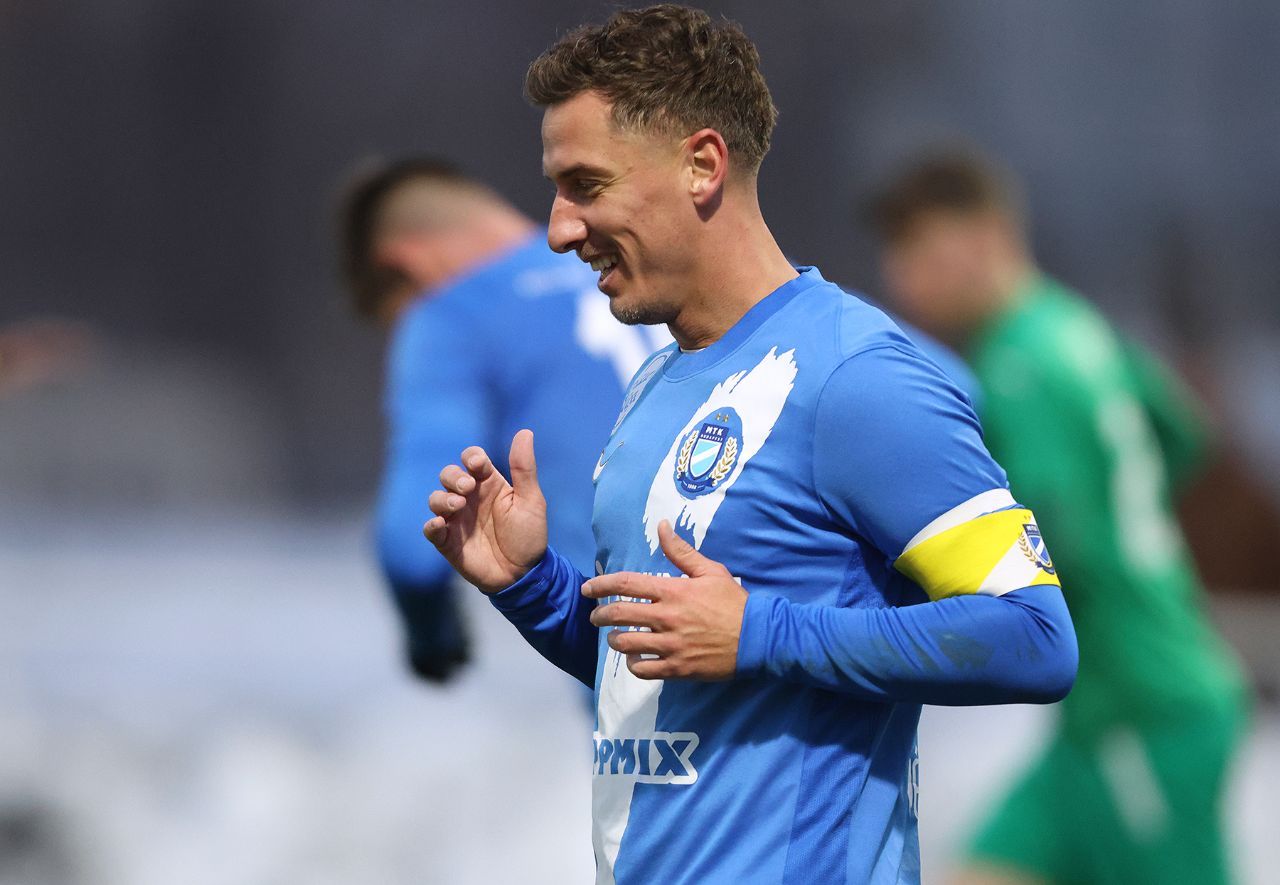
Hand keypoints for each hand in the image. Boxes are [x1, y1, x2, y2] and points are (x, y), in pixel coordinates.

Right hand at [423, 430, 547, 593]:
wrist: (524, 575)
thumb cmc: (529, 536)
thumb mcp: (531, 500)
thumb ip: (524, 468)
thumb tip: (525, 432)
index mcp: (489, 484)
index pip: (472, 459)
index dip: (471, 457)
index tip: (477, 465)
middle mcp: (470, 498)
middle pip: (449, 475)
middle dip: (453, 477)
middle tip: (467, 488)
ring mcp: (457, 520)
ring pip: (435, 498)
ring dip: (442, 498)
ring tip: (457, 505)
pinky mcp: (448, 542)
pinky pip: (430, 529)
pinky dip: (431, 525)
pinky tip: (440, 524)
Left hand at [583, 520, 746, 679]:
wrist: (758, 637)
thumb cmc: (733, 602)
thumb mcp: (710, 571)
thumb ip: (681, 551)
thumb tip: (661, 526)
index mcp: (672, 591)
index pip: (626, 584)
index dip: (601, 585)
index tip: (589, 589)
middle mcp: (666, 618)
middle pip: (618, 614)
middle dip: (599, 615)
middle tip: (596, 616)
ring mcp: (670, 645)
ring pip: (625, 644)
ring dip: (614, 640)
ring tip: (615, 638)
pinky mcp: (677, 668)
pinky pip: (642, 669)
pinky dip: (633, 664)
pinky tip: (634, 658)